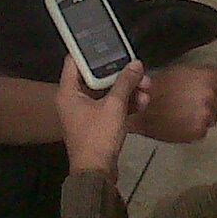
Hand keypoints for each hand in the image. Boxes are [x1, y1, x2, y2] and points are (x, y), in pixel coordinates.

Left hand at [56, 56, 146, 179]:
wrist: (97, 173)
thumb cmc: (98, 137)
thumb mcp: (114, 107)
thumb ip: (125, 82)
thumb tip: (135, 63)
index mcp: (69, 91)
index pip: (75, 60)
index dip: (91, 51)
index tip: (109, 44)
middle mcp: (74, 98)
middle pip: (97, 77)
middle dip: (121, 74)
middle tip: (140, 72)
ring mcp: (86, 111)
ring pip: (108, 92)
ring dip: (128, 89)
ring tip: (147, 89)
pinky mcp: (97, 122)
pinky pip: (112, 105)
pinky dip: (126, 103)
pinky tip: (144, 102)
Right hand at [128, 63, 216, 142]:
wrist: (138, 107)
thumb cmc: (158, 85)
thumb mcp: (184, 71)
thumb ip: (210, 70)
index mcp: (209, 79)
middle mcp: (211, 99)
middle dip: (210, 101)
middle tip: (190, 98)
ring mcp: (205, 118)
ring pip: (212, 117)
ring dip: (202, 114)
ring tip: (182, 110)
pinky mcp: (197, 133)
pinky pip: (202, 129)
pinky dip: (193, 127)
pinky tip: (179, 120)